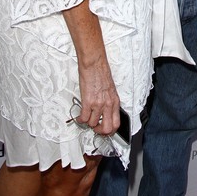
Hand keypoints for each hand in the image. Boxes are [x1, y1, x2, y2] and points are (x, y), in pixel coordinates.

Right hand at [63, 0, 120, 136]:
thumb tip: (105, 112)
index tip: (104, 130)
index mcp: (115, 101)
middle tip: (95, 128)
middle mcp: (108, 104)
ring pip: (93, 124)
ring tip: (86, 117)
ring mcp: (99, 104)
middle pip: (108, 129)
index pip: (117, 123)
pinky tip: (79, 115)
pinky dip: (80, 120)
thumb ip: (109, 101)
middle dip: (100, 132)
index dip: (110, 130)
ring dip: (88, 123)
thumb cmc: (101, 73)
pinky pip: (84, 118)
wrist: (95, 63)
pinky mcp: (88, 102)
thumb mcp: (110, 89)